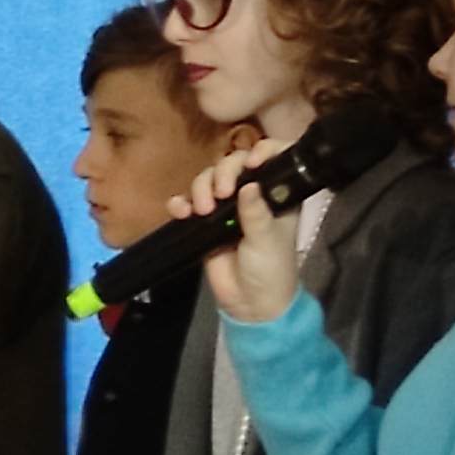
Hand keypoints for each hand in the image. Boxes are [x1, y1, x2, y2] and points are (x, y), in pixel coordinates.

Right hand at [171, 142, 297, 323]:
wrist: (249, 303)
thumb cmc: (270, 269)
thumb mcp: (268, 239)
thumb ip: (257, 212)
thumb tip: (248, 185)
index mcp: (274, 194)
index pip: (272, 159)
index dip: (262, 151)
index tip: (251, 163)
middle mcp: (250, 195)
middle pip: (231, 164)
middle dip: (221, 173)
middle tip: (220, 195)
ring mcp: (225, 208)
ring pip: (207, 181)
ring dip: (200, 188)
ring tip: (202, 211)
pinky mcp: (203, 223)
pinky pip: (186, 204)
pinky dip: (180, 203)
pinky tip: (180, 212)